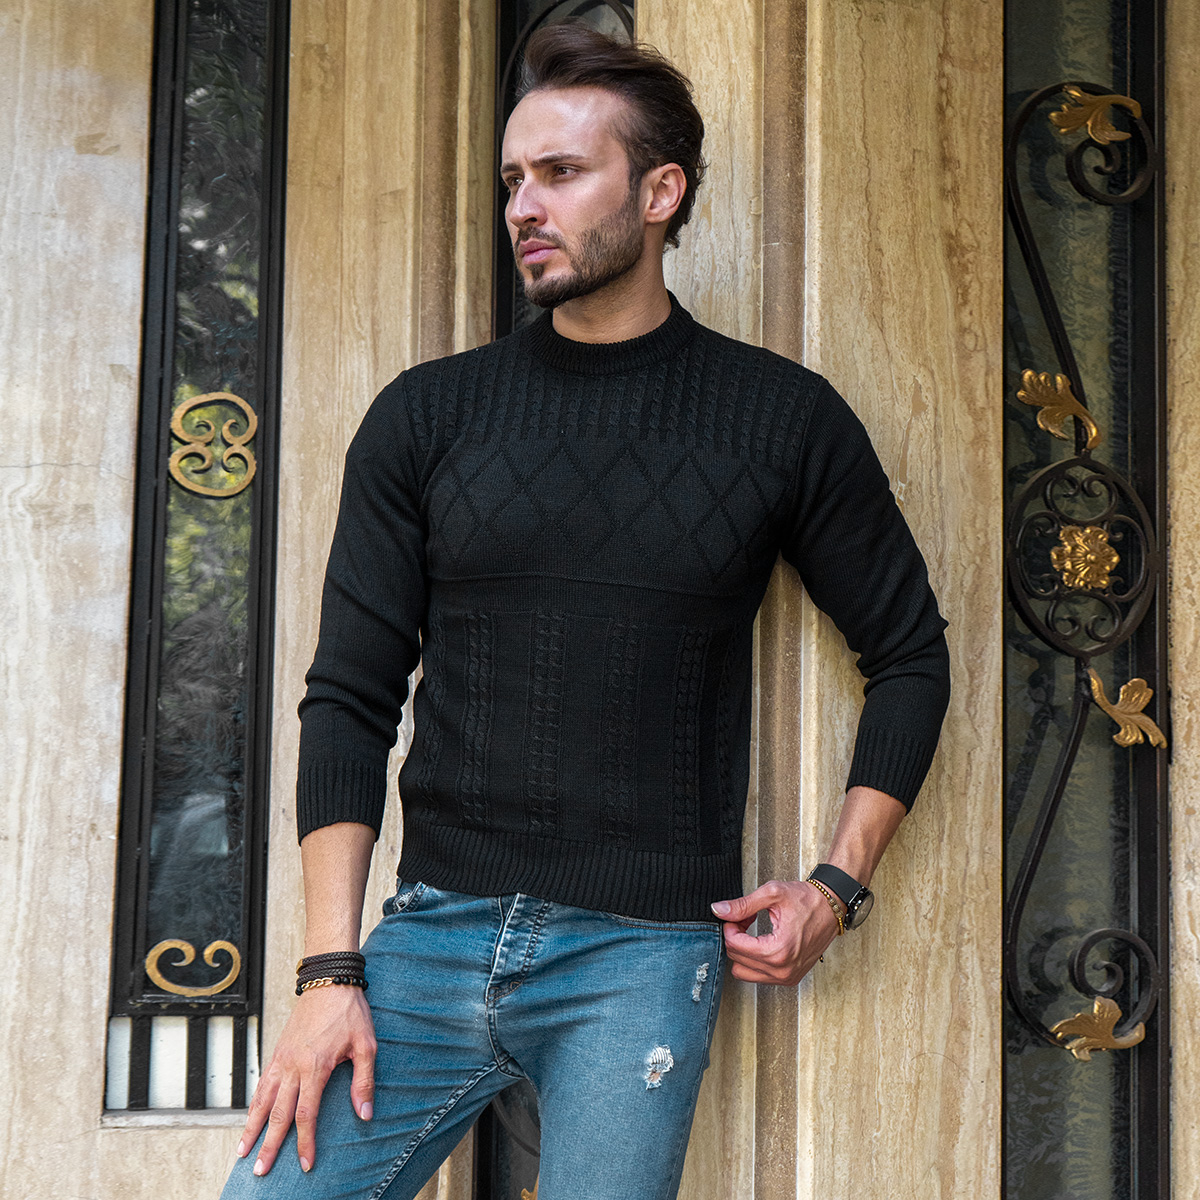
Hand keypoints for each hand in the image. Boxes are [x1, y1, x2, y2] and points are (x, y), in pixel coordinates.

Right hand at [236, 985, 375, 1175]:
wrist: (329, 980)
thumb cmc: (350, 1012)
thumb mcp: (367, 1044)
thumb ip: (363, 1081)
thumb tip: (365, 1114)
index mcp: (316, 1066)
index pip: (307, 1114)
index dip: (305, 1142)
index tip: (305, 1164)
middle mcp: (293, 1065)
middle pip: (278, 1114)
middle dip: (270, 1145)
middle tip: (261, 1172)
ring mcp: (282, 1058)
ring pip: (263, 1099)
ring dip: (252, 1127)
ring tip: (244, 1152)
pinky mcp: (278, 1050)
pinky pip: (262, 1082)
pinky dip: (254, 1103)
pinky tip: (251, 1116)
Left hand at [711, 879, 840, 984]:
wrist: (831, 908)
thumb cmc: (807, 900)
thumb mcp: (772, 894)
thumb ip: (742, 905)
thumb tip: (719, 910)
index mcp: (779, 951)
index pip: (734, 946)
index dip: (730, 927)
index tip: (737, 915)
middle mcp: (783, 970)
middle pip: (736, 960)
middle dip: (735, 938)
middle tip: (746, 919)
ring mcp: (787, 977)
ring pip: (744, 972)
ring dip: (743, 951)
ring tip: (753, 931)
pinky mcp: (789, 979)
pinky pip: (758, 976)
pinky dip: (754, 960)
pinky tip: (762, 941)